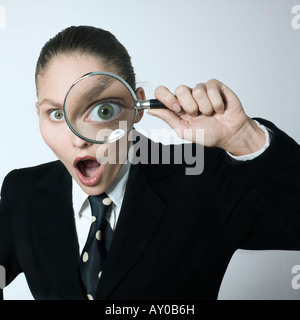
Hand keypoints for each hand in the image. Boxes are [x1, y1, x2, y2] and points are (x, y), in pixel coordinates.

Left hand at [148, 79, 265, 155]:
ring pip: (196, 90)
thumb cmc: (208, 134)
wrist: (230, 134)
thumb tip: (150, 110)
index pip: (162, 92)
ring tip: (210, 113)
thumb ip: (168, 118)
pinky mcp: (215, 86)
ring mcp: (201, 90)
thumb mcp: (184, 130)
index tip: (176, 109)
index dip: (166, 98)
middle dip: (189, 106)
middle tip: (197, 114)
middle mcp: (187, 96)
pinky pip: (210, 88)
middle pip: (179, 89)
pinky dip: (216, 102)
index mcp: (177, 107)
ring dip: (205, 107)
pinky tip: (219, 109)